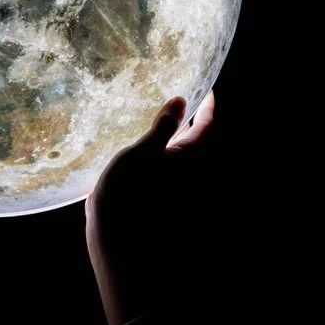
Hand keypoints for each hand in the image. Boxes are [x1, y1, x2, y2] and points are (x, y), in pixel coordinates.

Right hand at [85, 92, 214, 324]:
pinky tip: (139, 144)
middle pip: (195, 138)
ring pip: (177, 152)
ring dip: (169, 136)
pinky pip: (163, 164)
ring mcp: (172, 182)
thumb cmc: (129, 188)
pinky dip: (157, 150)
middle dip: (188, 120)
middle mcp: (187, 170)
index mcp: (190, 156)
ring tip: (154, 117)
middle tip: (177, 98)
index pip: (207, 124)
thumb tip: (181, 101)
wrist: (115, 234)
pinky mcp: (156, 191)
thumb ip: (163, 126)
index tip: (208, 89)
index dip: (208, 105)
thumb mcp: (143, 150)